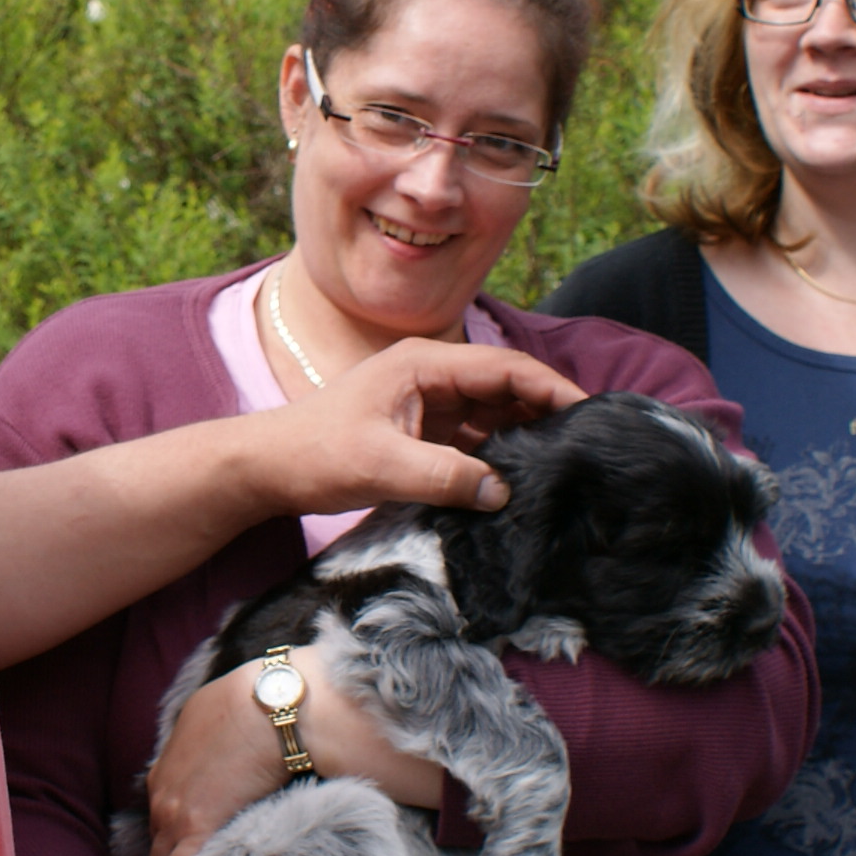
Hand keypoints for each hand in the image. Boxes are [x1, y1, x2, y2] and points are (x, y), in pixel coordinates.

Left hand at [149, 658, 443, 855]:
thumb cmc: (258, 701)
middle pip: (159, 833)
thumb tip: (245, 736)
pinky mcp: (197, 829)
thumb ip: (220, 733)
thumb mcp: (224, 708)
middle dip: (169, 853)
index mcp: (173, 760)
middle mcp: (164, 788)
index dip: (175, 826)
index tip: (181, 842)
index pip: (166, 806)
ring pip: (166, 854)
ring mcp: (176, 810)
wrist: (273, 706)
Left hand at [238, 339, 584, 519]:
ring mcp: (428, 404)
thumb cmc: (314, 454)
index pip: (504, 368)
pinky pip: (475, 439)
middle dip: (547, 412)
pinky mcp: (422, 434)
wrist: (265, 468)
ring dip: (525, 437)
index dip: (550, 388)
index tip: (589, 413)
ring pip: (494, 414)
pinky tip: (521, 483)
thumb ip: (444, 476)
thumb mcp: (381, 466)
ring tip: (565, 466)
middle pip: (506, 387)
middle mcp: (431, 376)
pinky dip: (499, 458)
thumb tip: (502, 491)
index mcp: (424, 364)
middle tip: (589, 445)